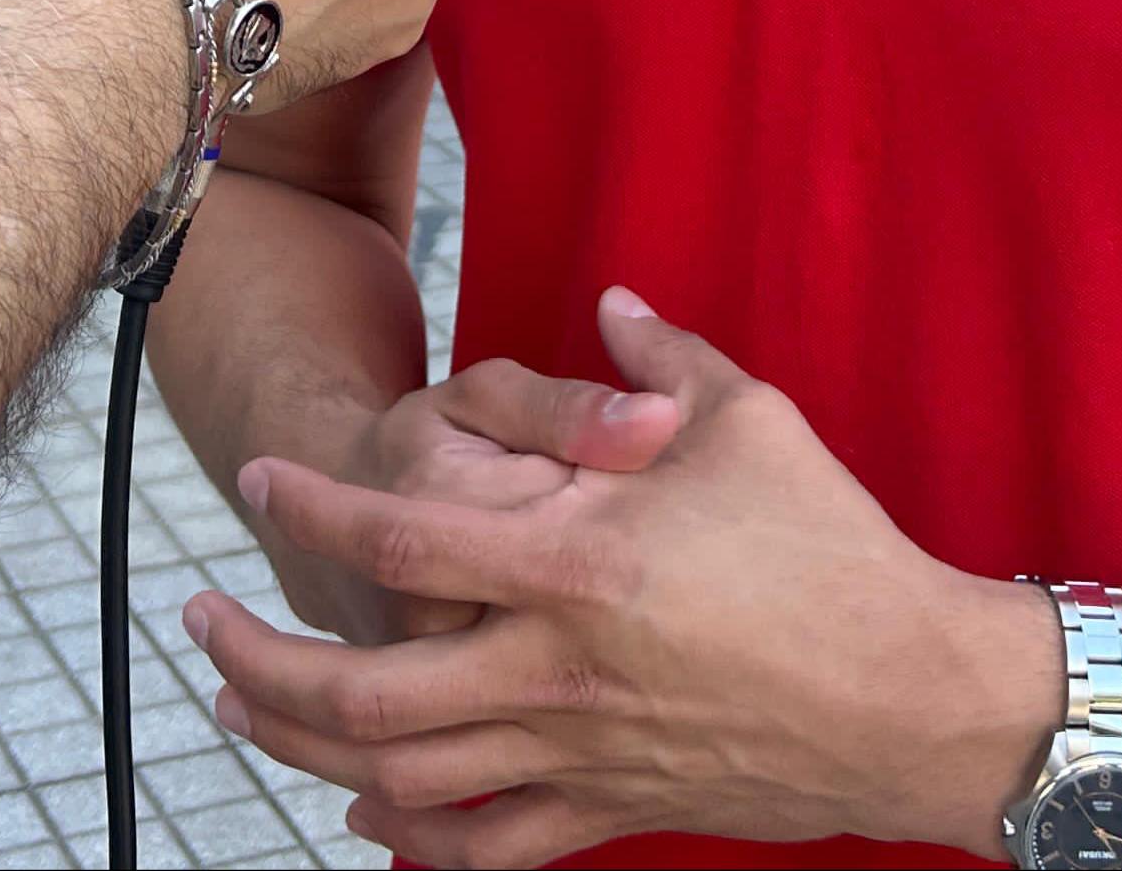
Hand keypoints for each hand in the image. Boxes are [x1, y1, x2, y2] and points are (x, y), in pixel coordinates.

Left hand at [190, 290, 1060, 867]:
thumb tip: (610, 304)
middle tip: (200, 621)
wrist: (920, 699)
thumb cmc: (838, 550)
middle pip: (361, 689)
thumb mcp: (750, 421)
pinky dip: (411, 838)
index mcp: (577, 564)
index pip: (400, 539)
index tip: (260, 483)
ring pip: (399, 775)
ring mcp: (580, 752)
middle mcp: (557, 669)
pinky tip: (364, 811)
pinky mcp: (616, 808)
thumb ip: (659, 360)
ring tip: (238, 707)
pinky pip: (488, 845)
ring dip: (300, 744)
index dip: (311, 510)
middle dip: (258, 661)